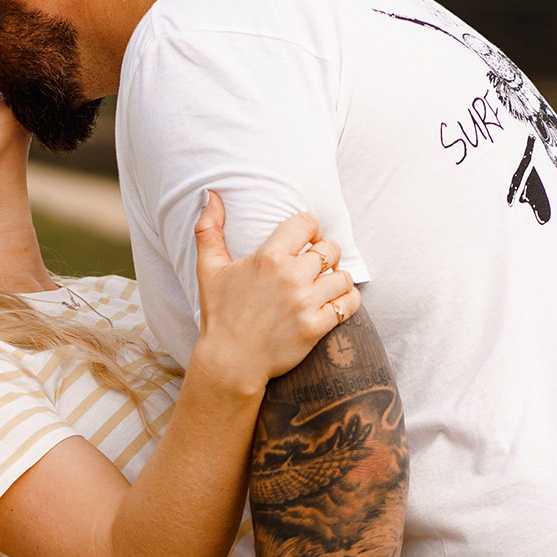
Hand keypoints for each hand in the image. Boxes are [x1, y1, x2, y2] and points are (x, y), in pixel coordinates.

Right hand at [191, 197, 360, 391]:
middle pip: (330, 249)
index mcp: (268, 257)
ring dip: (337, 279)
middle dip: (325, 254)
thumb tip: (210, 194)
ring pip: (343, 276)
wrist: (229, 362)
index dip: (309, 229)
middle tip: (315, 266)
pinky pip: (349, 303)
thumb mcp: (208, 268)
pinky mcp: (316, 327)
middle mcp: (290, 277)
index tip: (304, 241)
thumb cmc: (219, 314)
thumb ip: (208, 228)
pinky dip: (347, 301)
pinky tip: (335, 302)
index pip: (307, 223)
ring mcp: (305, 303)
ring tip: (325, 285)